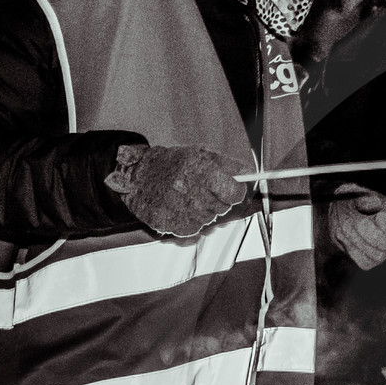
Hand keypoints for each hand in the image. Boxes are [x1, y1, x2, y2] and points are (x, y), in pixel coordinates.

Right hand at [105, 143, 247, 236]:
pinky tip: (180, 209)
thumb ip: (227, 164)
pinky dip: (190, 222)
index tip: (232, 190)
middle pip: (222, 208)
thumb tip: (249, 173)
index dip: (235, 192)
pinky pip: (193, 230)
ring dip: (204, 212)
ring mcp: (178, 209)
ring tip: (188, 198)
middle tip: (203, 191)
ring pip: (209, 220)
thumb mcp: (200, 154)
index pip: (234, 193)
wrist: (136, 175)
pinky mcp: (168, 223)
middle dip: (218, 201)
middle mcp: (189, 190)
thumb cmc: (171, 163)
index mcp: (199, 170)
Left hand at [329, 183, 385, 269]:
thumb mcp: (353, 194)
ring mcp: (385, 251)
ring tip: (346, 227)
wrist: (338, 218)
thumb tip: (373, 203)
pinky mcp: (372, 260)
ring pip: (375, 254)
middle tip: (357, 223)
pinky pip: (364, 261)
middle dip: (370, 234)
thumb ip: (362, 197)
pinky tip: (347, 239)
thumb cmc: (350, 202)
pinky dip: (353, 250)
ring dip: (357, 241)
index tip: (379, 217)